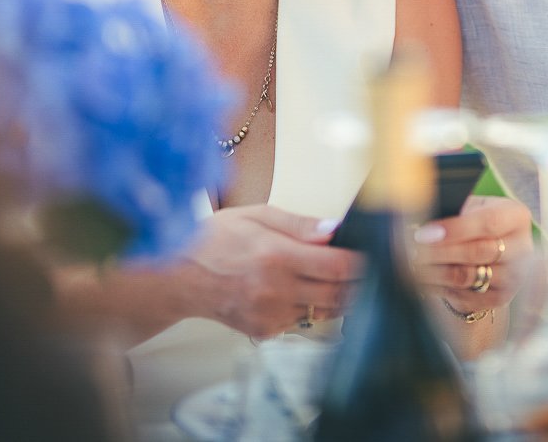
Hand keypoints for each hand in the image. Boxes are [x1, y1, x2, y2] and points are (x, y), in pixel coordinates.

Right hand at [184, 205, 360, 338]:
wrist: (177, 275)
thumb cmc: (213, 240)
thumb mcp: (256, 216)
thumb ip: (299, 224)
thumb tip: (333, 229)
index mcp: (277, 257)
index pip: (338, 267)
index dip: (361, 263)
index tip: (369, 257)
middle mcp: (275, 290)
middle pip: (338, 295)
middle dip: (354, 283)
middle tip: (357, 270)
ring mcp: (269, 315)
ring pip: (323, 312)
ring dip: (332, 297)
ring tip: (322, 278)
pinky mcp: (264, 331)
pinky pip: (299, 322)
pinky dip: (305, 308)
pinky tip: (292, 292)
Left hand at [410, 195, 533, 315]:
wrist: (488, 253)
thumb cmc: (474, 223)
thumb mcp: (471, 208)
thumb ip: (455, 211)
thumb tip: (423, 216)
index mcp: (516, 216)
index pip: (489, 222)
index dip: (456, 229)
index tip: (426, 233)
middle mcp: (523, 247)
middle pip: (479, 251)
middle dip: (440, 251)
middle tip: (413, 250)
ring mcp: (515, 276)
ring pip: (470, 276)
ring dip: (435, 272)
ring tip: (413, 264)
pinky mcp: (502, 298)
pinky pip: (467, 297)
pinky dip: (441, 288)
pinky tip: (423, 279)